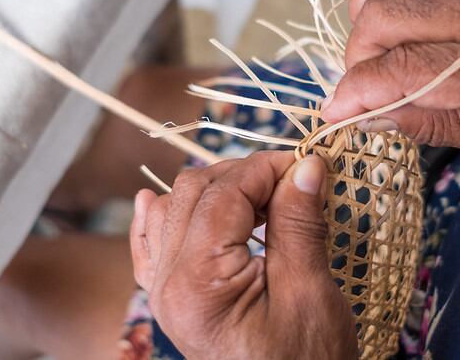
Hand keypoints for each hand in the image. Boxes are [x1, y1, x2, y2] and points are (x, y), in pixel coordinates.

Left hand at [130, 151, 357, 358]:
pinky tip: (160, 199)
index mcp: (200, 282)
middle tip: (291, 178)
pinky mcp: (170, 297)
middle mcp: (169, 282)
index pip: (225, 195)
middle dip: (243, 174)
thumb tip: (305, 165)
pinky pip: (149, 243)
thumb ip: (299, 223)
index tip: (305, 161)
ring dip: (214, 188)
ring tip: (260, 194)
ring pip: (172, 208)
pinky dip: (159, 215)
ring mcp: (163, 290)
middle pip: (193, 193)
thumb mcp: (309, 292)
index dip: (266, 168)